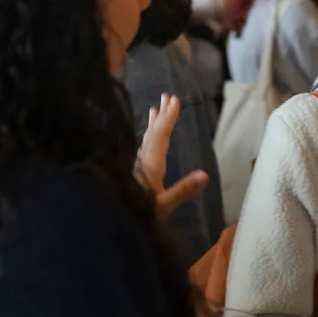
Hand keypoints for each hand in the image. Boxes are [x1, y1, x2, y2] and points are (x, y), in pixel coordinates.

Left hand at [136, 94, 208, 218]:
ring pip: (146, 138)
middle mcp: (142, 160)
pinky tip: (148, 135)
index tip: (175, 102)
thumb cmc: (139, 213)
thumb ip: (183, 190)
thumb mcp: (164, 205)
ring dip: (154, 122)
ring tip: (156, 108)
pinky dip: (148, 134)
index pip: (160, 136)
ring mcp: (137, 164)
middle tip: (168, 96)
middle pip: (153, 132)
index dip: (168, 118)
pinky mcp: (133, 170)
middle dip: (162, 114)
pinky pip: (143, 145)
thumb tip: (205, 175)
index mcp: (150, 165)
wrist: (113, 220)